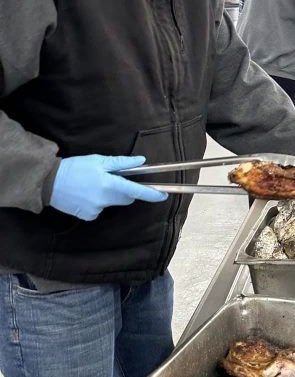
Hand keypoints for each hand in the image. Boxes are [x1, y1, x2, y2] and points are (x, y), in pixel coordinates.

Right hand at [50, 155, 167, 220]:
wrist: (48, 182)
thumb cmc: (75, 168)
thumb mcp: (98, 160)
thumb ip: (121, 163)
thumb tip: (141, 161)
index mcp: (109, 184)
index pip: (136, 191)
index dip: (152, 194)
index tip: (163, 195)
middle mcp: (105, 200)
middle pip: (126, 198)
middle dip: (126, 190)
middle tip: (113, 179)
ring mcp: (97, 210)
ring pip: (113, 203)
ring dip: (110, 195)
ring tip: (94, 185)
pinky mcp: (89, 216)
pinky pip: (101, 209)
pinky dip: (98, 202)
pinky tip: (86, 194)